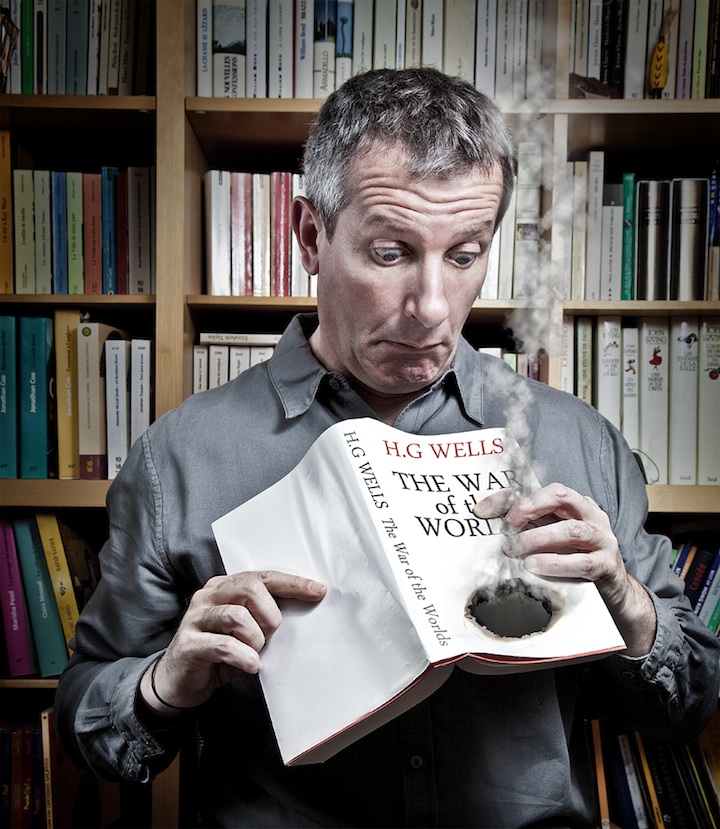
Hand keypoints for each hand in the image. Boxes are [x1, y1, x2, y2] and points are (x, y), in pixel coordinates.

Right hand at [140, 570, 326, 715]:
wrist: (178, 682)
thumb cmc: (218, 653)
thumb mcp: (246, 632)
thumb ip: (264, 617)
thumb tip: (304, 608)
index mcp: (224, 587)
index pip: (263, 577)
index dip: (292, 583)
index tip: (318, 591)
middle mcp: (208, 596)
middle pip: (251, 589)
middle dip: (270, 616)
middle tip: (268, 636)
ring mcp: (195, 618)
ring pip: (238, 616)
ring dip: (255, 639)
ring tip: (254, 653)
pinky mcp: (188, 643)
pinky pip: (224, 645)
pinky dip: (244, 657)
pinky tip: (250, 665)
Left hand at [473, 483, 655, 655]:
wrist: (614, 592)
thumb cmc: (576, 560)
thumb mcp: (552, 539)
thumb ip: (529, 528)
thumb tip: (491, 524)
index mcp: (575, 505)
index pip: (540, 490)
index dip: (509, 497)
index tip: (483, 510)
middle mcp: (591, 516)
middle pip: (561, 495)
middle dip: (530, 505)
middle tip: (508, 524)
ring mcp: (602, 540)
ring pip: (572, 530)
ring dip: (538, 538)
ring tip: (515, 548)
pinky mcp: (607, 565)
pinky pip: (582, 562)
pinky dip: (555, 564)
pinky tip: (535, 566)